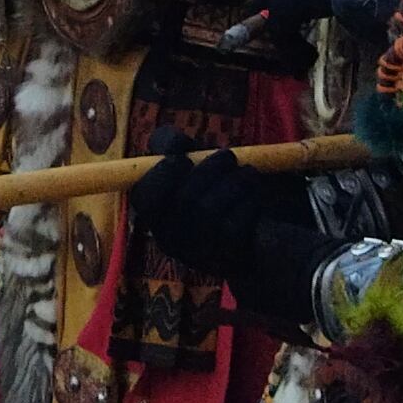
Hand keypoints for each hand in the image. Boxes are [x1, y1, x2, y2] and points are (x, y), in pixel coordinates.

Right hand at [127, 133, 294, 290]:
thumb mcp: (197, 163)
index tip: (184, 158)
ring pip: (208, 210)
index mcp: (157, 213)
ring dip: (234, 183)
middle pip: (182, 200)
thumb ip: (177, 147)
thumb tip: (168, 142)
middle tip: (227, 155)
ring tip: (249, 173)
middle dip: (208, 170)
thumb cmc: (221, 189)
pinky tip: (256, 198)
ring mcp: (197, 254)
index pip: (144, 197)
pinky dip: (248, 204)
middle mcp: (171, 238)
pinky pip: (233, 225)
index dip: (161, 175)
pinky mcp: (225, 261)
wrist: (258, 235)